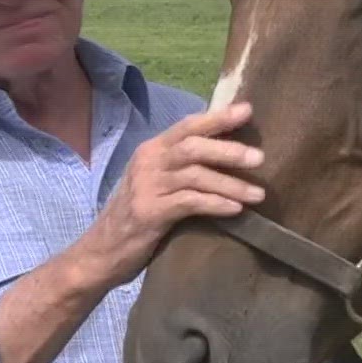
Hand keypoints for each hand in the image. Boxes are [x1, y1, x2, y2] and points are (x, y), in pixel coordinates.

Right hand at [68, 101, 263, 290]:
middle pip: (193, 146)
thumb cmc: (137, 217)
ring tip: (258, 194)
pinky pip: (189, 202)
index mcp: (151, 150)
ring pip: (195, 175)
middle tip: (259, 158)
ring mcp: (146, 186)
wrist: (102, 252)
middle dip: (228, 150)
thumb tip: (228, 154)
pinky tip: (236, 210)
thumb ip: (182, 167)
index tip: (247, 110)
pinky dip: (215, 204)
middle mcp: (147, 162)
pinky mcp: (149, 212)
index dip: (218, 117)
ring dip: (230, 183)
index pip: (187, 125)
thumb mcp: (156, 183)